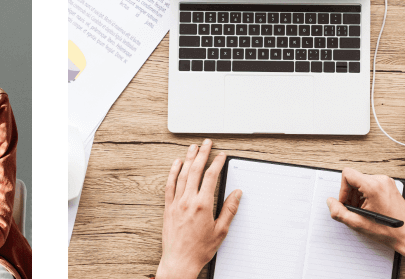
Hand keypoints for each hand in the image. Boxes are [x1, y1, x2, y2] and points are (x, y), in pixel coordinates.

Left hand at [156, 140, 242, 278]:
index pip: (211, 176)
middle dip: (202, 154)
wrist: (180, 260)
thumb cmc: (200, 249)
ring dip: (188, 159)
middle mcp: (187, 201)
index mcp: (203, 205)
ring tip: (193, 148)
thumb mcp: (221, 231)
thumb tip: (237, 194)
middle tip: (207, 143)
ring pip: (182, 174)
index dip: (217, 163)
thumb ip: (229, 210)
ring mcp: (176, 203)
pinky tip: (176, 164)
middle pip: (195, 170)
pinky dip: (173, 172)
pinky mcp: (168, 207)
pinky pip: (169, 185)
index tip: (221, 155)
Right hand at [326, 168, 404, 260]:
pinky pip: (370, 185)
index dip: (342, 189)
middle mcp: (381, 180)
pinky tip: (369, 209)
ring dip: (357, 196)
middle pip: (354, 179)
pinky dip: (365, 196)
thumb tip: (331, 202)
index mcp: (373, 186)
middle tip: (353, 210)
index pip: (348, 174)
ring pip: (361, 182)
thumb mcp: (357, 223)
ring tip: (362, 211)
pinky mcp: (389, 187)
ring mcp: (387, 183)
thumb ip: (339, 212)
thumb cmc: (389, 230)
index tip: (345, 202)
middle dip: (349, 195)